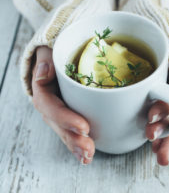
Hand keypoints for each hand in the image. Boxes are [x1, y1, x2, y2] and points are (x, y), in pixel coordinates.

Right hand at [32, 46, 94, 164]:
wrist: (58, 54)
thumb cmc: (56, 51)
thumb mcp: (48, 48)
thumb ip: (46, 57)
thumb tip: (44, 71)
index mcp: (43, 88)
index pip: (50, 106)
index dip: (65, 118)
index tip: (84, 127)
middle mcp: (49, 104)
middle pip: (57, 125)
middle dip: (73, 139)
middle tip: (89, 149)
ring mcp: (58, 112)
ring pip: (64, 132)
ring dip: (76, 147)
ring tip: (88, 157)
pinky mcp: (69, 115)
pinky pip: (71, 132)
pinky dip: (78, 145)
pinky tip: (87, 157)